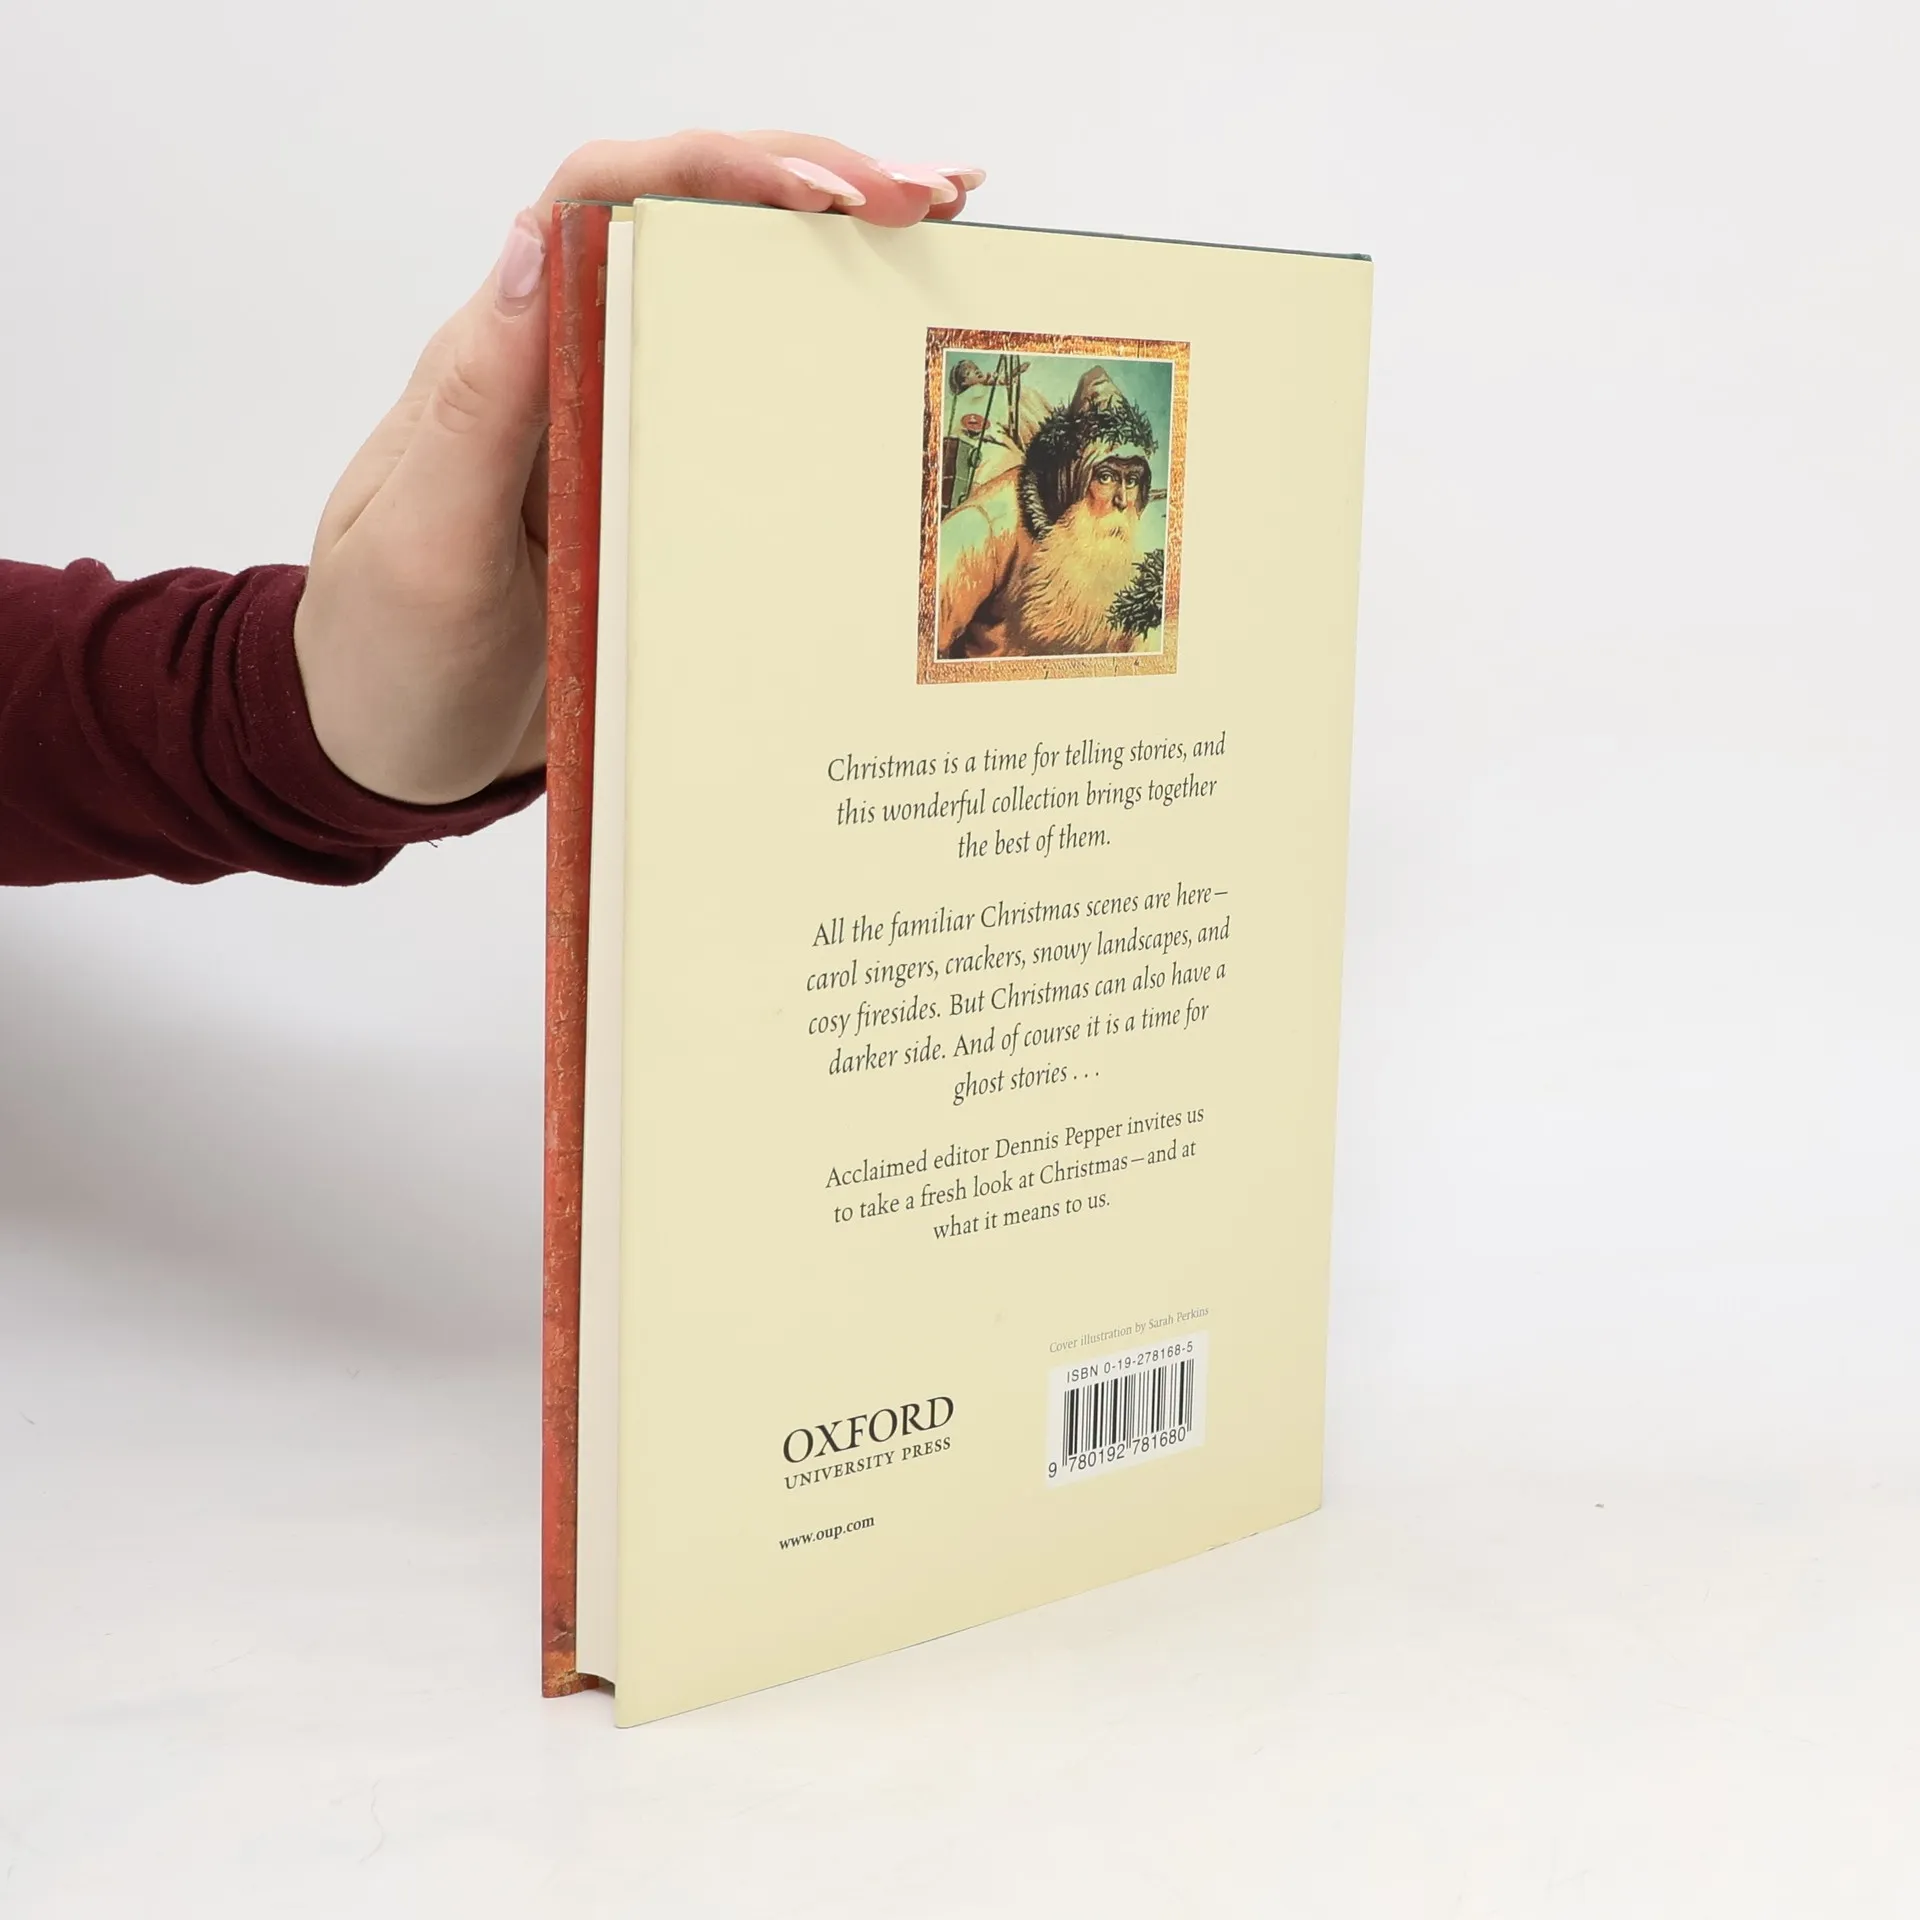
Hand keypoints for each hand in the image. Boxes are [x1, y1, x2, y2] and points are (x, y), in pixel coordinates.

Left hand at [293, 132, 982, 804]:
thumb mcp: (421, 550)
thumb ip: (474, 412)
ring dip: (836, 257)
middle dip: (816, 185)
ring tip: (947, 232)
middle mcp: (562, 369)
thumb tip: (533, 251)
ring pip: (727, 302)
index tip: (828, 190)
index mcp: (499, 362)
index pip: (602, 204)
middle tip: (938, 196)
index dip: (715, 169)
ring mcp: (614, 426)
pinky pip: (741, 400)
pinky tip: (897, 348)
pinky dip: (822, 360)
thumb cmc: (384, 660)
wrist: (384, 751)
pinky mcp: (650, 489)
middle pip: (688, 226)